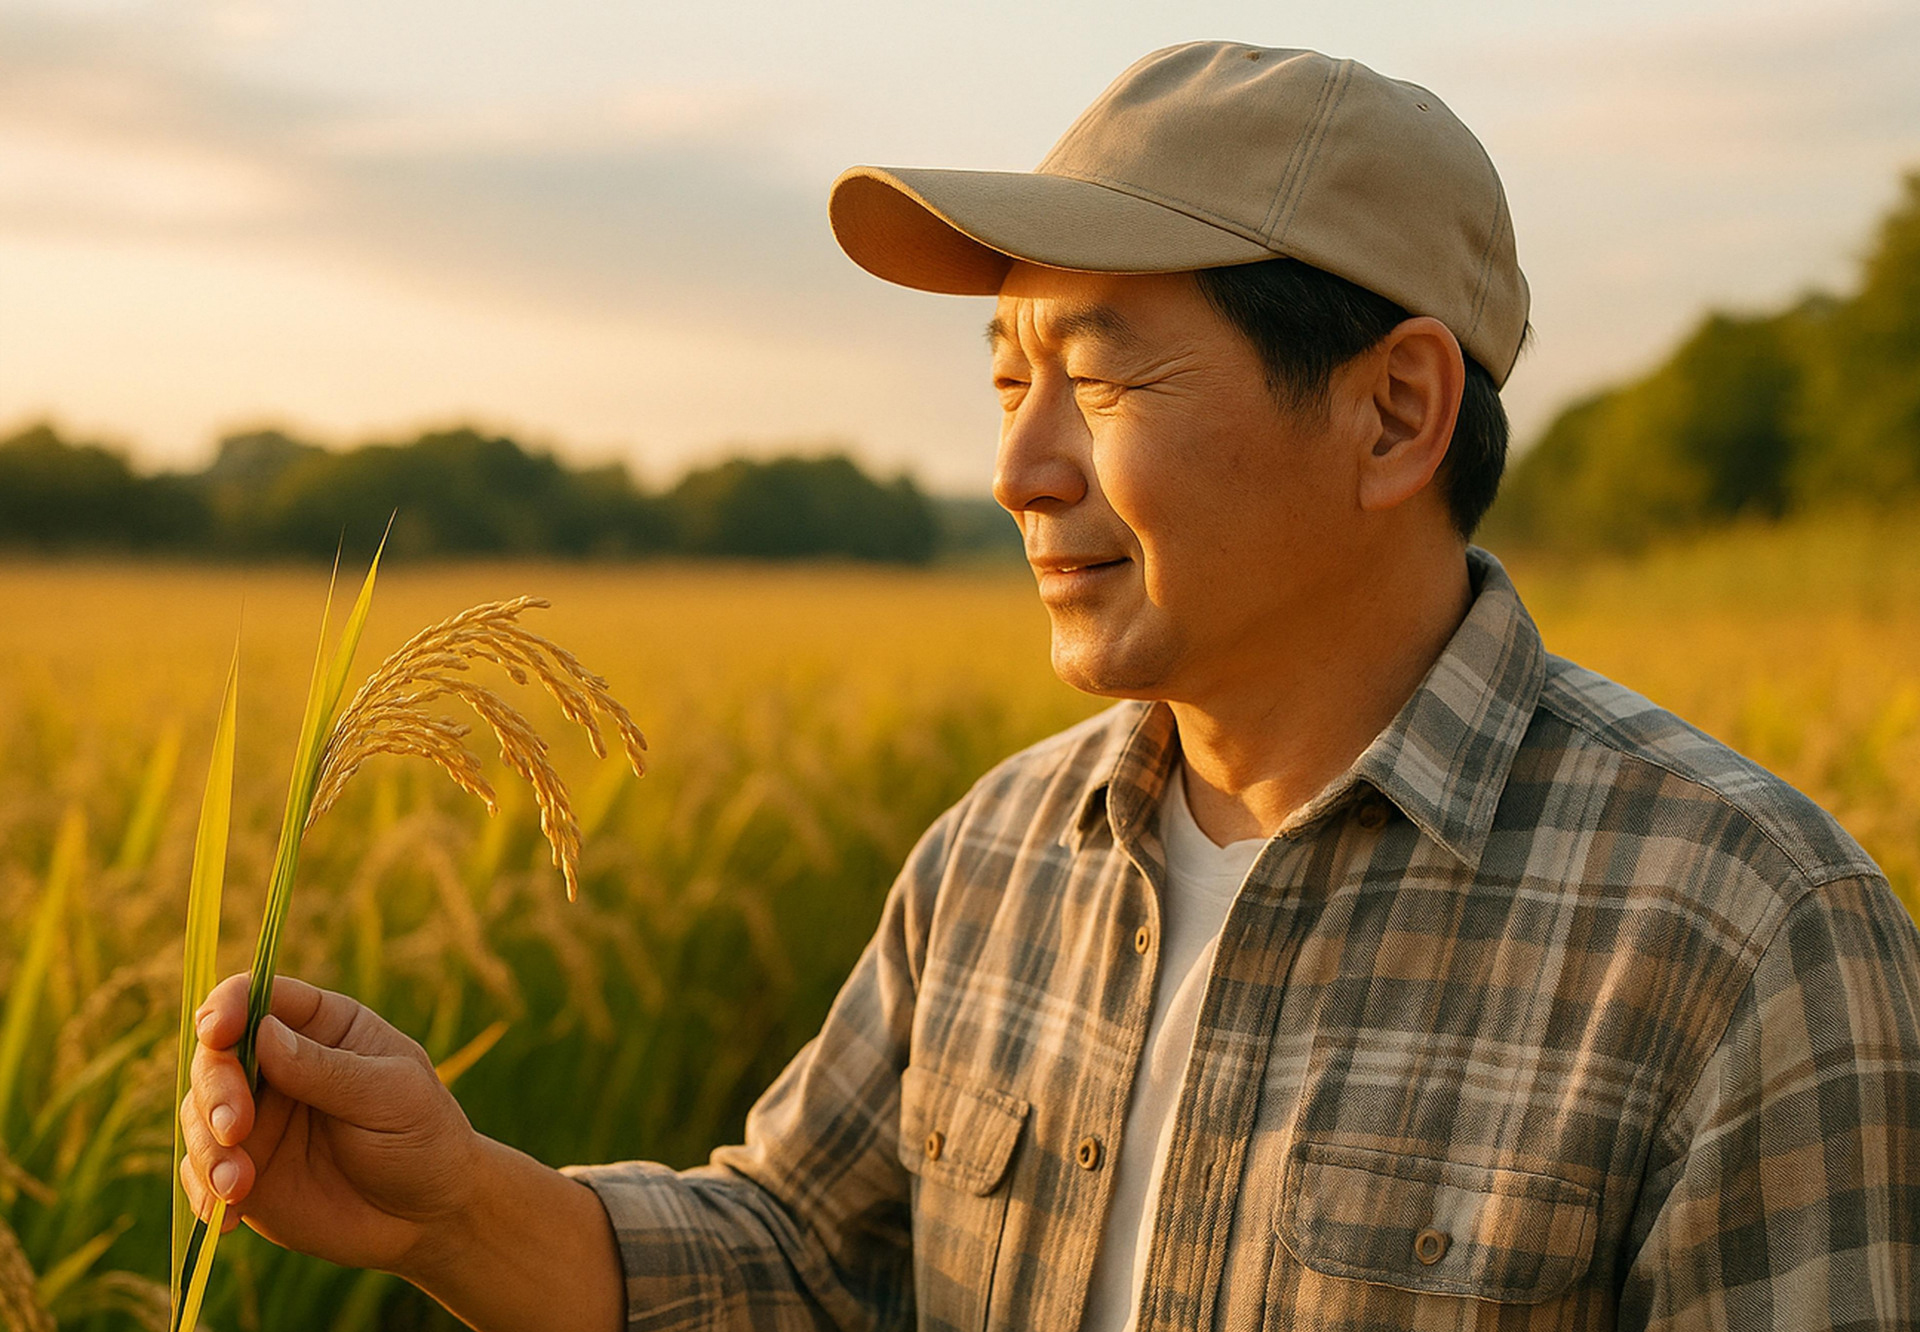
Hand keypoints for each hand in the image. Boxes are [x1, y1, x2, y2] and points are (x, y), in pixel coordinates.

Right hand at [179, 973, 480, 1276]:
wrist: (426, 1216)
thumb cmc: (422, 1137)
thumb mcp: (388, 1096)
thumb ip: (327, 1069)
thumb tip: (262, 1033)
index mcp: (323, 1026)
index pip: (261, 996)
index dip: (230, 1005)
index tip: (217, 1031)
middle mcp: (279, 1065)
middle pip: (217, 1053)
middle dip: (216, 1086)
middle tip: (234, 1128)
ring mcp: (256, 1118)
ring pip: (199, 1112)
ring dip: (207, 1147)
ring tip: (237, 1186)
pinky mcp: (241, 1169)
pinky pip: (199, 1172)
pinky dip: (202, 1191)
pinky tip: (227, 1218)